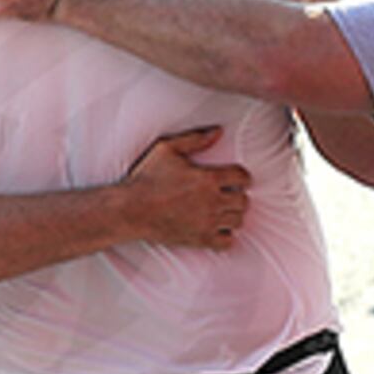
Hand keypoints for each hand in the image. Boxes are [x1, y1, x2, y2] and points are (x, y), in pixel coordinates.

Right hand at [122, 125, 250, 248]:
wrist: (130, 210)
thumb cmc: (146, 178)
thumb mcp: (166, 149)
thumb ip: (194, 139)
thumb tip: (219, 131)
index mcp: (208, 178)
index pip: (243, 177)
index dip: (242, 176)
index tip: (235, 179)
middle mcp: (212, 201)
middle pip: (244, 200)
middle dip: (238, 196)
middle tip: (228, 195)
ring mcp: (207, 222)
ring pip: (238, 221)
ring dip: (233, 215)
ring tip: (222, 211)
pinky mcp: (200, 239)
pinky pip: (228, 242)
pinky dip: (226, 236)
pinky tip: (217, 229)